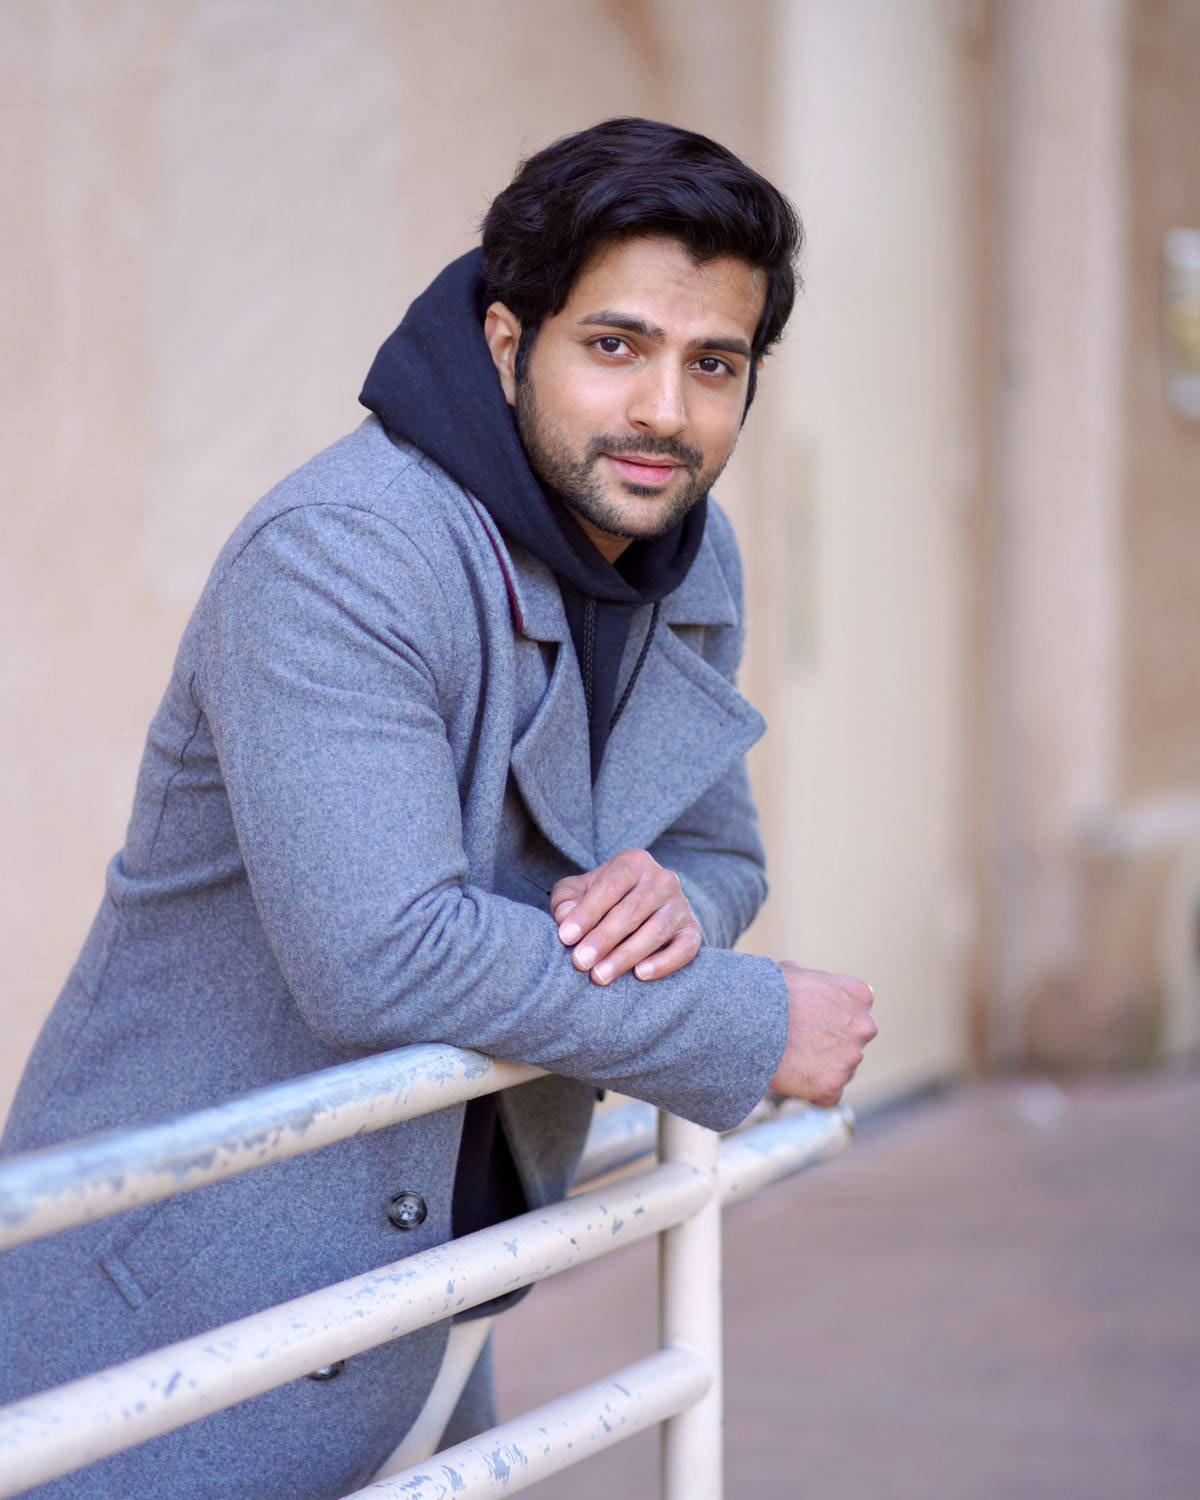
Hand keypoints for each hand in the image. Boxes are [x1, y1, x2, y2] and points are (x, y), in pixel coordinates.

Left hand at [551, 848, 702, 985]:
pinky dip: (664, 963)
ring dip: (625, 956)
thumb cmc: (601, 900)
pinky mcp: (693, 930)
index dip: (586, 913)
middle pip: (631, 911)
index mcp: (633, 862)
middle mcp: (662, 879)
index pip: (609, 887)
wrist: (640, 907)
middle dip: (603, 938)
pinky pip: (684, 948)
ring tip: (599, 975)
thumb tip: (565, 919)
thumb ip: (565, 901)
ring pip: (655, 931)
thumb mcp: (577, 892)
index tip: (565, 938)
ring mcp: (681, 905)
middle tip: (580, 962)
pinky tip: (640, 974)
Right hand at [769, 964, 877, 1105]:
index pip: (856, 1014)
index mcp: (859, 994)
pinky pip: (826, 1095)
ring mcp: (851, 1058)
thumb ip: (813, 981)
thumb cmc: (765, 993)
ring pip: (841, 1070)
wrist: (749, 1019)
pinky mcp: (833, 1085)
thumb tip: (802, 976)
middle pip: (852, 1044)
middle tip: (799, 1044)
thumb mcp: (794, 972)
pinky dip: (811, 1090)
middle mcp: (864, 1026)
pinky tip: (790, 1075)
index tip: (809, 1022)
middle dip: (831, 1046)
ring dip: (821, 1069)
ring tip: (790, 1059)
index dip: (831, 1020)